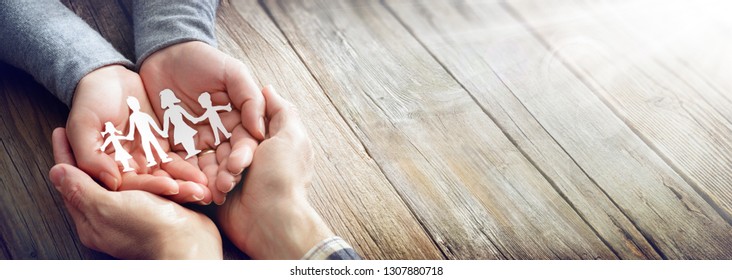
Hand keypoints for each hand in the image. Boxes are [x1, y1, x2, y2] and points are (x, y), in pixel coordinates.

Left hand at [50, 128, 221, 258]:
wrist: (190, 244)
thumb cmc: (149, 229)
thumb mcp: (107, 207)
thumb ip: (82, 189)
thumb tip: (57, 172)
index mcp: (92, 218)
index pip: (71, 182)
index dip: (66, 155)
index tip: (60, 132)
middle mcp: (111, 215)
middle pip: (97, 177)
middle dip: (95, 152)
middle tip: (91, 129)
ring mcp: (135, 211)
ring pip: (127, 177)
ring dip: (129, 158)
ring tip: (121, 135)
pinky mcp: (158, 207)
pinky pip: (151, 183)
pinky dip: (152, 170)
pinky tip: (151, 155)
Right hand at [67, 65, 207, 202]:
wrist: (108, 78)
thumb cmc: (90, 100)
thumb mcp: (83, 124)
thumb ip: (91, 155)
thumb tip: (111, 183)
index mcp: (106, 168)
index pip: (130, 186)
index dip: (151, 187)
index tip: (172, 187)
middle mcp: (127, 169)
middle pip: (153, 186)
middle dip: (177, 191)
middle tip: (199, 194)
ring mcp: (146, 159)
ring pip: (168, 177)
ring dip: (187, 184)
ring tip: (207, 189)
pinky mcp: (161, 148)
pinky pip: (177, 162)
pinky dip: (190, 169)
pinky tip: (206, 175)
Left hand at [140, 41, 264, 204]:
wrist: (166, 53)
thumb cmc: (204, 60)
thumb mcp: (233, 72)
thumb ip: (250, 98)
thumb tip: (260, 131)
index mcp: (240, 120)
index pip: (246, 143)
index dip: (243, 157)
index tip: (237, 168)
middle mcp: (223, 134)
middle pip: (228, 160)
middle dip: (227, 176)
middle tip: (222, 188)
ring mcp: (200, 141)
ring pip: (207, 167)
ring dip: (208, 182)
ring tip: (206, 194)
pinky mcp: (176, 144)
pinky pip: (181, 163)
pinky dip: (184, 176)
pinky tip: (184, 186)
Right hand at [218, 86, 333, 258]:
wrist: (270, 221)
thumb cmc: (283, 178)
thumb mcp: (291, 136)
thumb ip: (281, 110)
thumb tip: (268, 88)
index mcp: (271, 143)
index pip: (245, 124)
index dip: (239, 125)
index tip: (230, 125)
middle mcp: (254, 158)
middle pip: (227, 141)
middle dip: (229, 153)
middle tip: (238, 165)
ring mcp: (236, 176)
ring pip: (214, 159)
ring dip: (219, 169)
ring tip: (230, 181)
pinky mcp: (220, 192)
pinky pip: (205, 178)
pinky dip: (209, 181)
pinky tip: (214, 187)